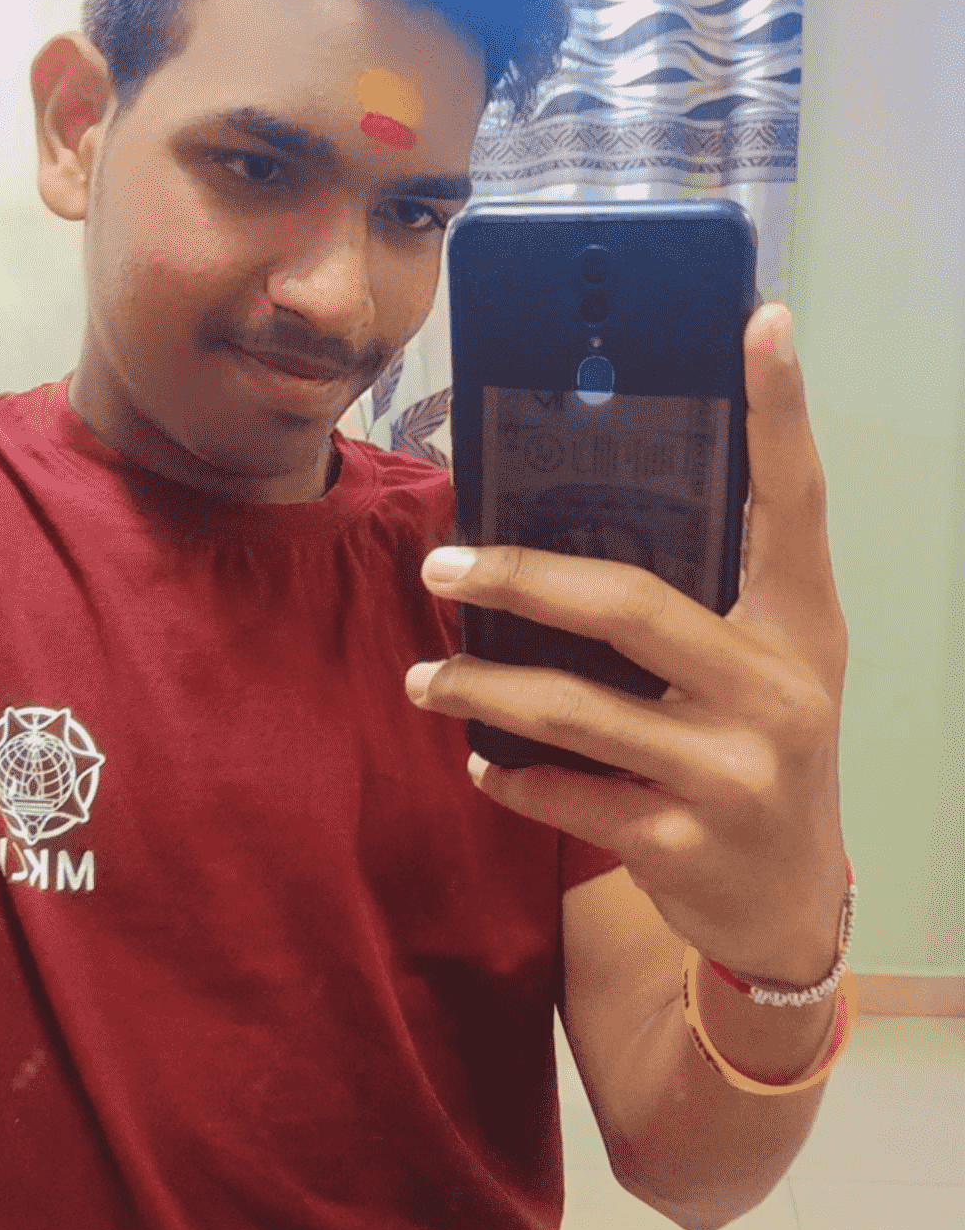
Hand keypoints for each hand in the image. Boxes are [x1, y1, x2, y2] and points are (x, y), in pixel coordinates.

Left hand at [405, 305, 849, 986]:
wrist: (790, 911)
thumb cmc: (760, 758)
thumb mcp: (762, 672)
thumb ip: (701, 604)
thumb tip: (568, 527)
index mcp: (804, 624)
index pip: (796, 500)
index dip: (780, 410)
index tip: (759, 319)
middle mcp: (781, 688)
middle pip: (629, 603)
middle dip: (518, 579)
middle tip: (439, 567)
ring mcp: (734, 770)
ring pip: (575, 708)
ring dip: (482, 690)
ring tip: (424, 680)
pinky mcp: (683, 841)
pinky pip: (566, 794)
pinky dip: (510, 777)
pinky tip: (480, 763)